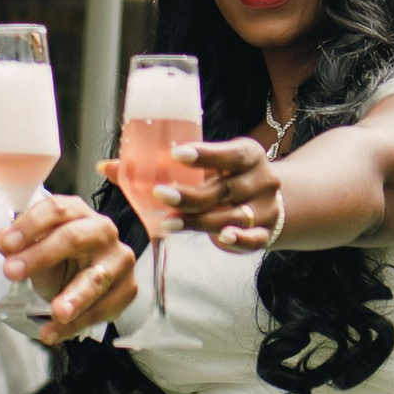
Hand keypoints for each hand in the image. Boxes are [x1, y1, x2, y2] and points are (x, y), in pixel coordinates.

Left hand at [0, 192, 139, 339]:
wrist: (86, 280)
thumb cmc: (59, 258)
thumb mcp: (37, 249)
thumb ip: (20, 246)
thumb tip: (2, 241)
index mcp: (78, 213)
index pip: (56, 210)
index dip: (29, 225)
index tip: (4, 245)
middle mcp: (103, 231)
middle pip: (73, 238)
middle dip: (41, 256)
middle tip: (11, 273)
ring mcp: (119, 260)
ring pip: (96, 278)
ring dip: (74, 298)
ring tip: (56, 313)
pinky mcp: (127, 289)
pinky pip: (101, 310)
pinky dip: (75, 325)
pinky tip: (52, 333)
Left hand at [154, 137, 284, 251]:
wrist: (265, 201)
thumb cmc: (229, 178)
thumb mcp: (217, 165)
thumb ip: (186, 167)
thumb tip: (128, 168)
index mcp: (251, 156)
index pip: (231, 154)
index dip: (205, 155)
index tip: (176, 154)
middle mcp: (262, 181)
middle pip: (225, 190)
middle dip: (190, 195)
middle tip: (160, 194)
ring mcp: (266, 209)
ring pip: (233, 216)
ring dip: (199, 220)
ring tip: (169, 222)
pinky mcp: (265, 233)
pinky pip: (253, 239)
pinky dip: (239, 239)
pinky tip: (222, 238)